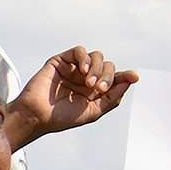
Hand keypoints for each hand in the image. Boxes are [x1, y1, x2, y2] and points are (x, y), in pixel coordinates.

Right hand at [7, 47, 137, 149]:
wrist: (36, 116)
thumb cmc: (60, 118)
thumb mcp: (94, 111)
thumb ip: (113, 97)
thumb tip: (131, 79)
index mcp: (94, 91)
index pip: (115, 78)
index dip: (125, 76)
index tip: (134, 77)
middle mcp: (85, 78)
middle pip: (108, 66)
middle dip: (108, 76)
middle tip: (99, 88)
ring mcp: (74, 69)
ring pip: (96, 57)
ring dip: (97, 68)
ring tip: (89, 82)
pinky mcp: (61, 61)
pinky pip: (79, 51)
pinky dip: (84, 58)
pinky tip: (83, 70)